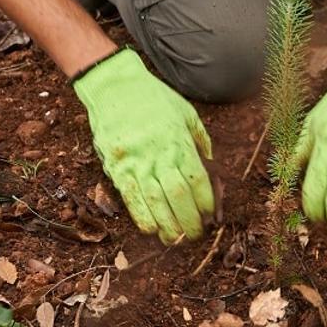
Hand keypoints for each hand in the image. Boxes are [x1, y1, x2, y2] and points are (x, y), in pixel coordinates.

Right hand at [73, 48, 214, 243]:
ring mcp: (136, 162)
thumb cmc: (154, 98)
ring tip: (176, 240)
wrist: (115, 86)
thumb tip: (211, 164)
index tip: (210, 215)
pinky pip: (130, 199)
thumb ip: (199, 139)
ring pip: (154, 203)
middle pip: (178, 196)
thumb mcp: (185, 112)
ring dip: (167, 226)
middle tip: (195, 235)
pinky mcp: (116, 167)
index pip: (197, 181)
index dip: (206, 203)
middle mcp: (158, 154)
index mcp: (179, 141)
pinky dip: (142, 217)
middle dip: (189, 222)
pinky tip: (152, 229)